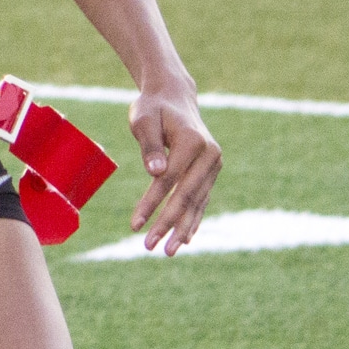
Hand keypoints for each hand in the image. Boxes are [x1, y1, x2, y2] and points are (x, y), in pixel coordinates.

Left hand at [128, 81, 219, 255]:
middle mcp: (210, 154)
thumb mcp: (143, 119)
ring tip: (168, 251)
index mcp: (193, 141)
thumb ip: (149, 145)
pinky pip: (201, 199)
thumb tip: (156, 173)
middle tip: (150, 247)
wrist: (174, 97)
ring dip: (182, 228)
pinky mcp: (211, 171)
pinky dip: (193, 219)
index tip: (134, 225)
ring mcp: (214, 164)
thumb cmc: (153, 108)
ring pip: (197, 202)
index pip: (170, 180)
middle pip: (187, 196)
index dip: (152, 204)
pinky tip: (185, 239)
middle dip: (168, 223)